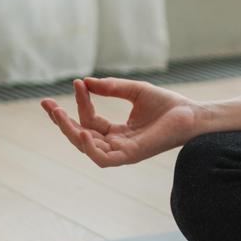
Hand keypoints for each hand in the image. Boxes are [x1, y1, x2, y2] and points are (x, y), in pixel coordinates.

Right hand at [41, 76, 201, 166]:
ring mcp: (122, 152)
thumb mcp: (135, 91)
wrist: (193, 115)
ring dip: (70, 132)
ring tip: (58, 114)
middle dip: (61, 122)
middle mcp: (117, 144)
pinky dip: (90, 148)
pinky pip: (103, 158)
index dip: (81, 102)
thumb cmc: (169, 105)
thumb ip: (112, 88)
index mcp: (117, 132)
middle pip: (80, 136)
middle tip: (47, 104)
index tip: (77, 83)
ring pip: (86, 148)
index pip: (89, 120)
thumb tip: (85, 82)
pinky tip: (82, 131)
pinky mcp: (131, 156)